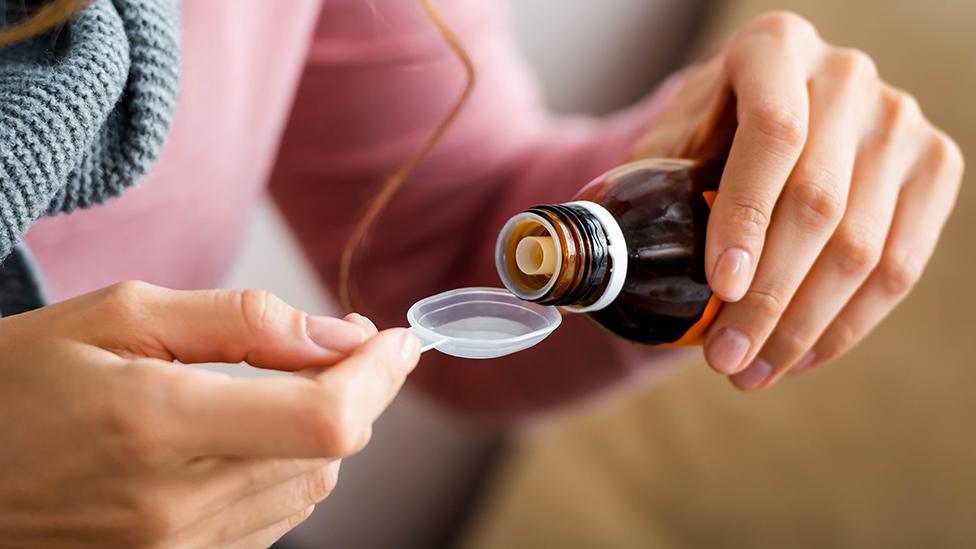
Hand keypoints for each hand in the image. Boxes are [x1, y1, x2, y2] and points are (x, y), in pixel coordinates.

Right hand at [0, 281, 419, 547]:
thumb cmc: (21, 381)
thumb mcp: (119, 317)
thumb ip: (240, 322)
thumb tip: (340, 335)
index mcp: (156, 423)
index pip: (323, 417)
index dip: (378, 376)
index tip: (397, 337)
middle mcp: (173, 504)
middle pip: (330, 452)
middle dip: (352, 391)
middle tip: (329, 345)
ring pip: (310, 487)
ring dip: (321, 431)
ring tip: (278, 386)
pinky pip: (271, 520)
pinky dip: (285, 470)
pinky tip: (249, 436)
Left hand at [628, 12, 963, 389]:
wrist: (767, 115)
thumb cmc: (706, 133)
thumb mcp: (670, 140)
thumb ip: (647, 185)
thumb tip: (603, 266)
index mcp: (773, 50)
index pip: (772, 135)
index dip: (747, 216)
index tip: (721, 287)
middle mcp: (846, 75)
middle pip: (820, 201)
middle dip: (770, 297)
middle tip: (725, 358)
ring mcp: (899, 121)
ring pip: (866, 246)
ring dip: (805, 326)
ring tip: (752, 371)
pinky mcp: (934, 167)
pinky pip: (903, 265)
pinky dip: (849, 324)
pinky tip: (800, 356)